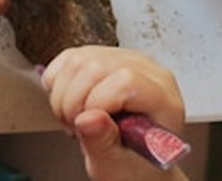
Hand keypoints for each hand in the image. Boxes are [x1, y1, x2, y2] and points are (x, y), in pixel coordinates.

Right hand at [43, 45, 188, 180]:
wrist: (134, 162)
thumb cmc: (135, 166)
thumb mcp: (117, 166)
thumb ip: (103, 143)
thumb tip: (89, 118)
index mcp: (162, 98)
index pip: (126, 81)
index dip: (97, 102)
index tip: (87, 126)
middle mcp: (147, 71)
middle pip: (96, 66)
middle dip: (73, 102)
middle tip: (76, 127)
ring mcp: (125, 59)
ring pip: (79, 60)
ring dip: (63, 93)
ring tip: (75, 119)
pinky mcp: (104, 56)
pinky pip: (70, 57)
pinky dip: (58, 82)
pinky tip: (70, 103)